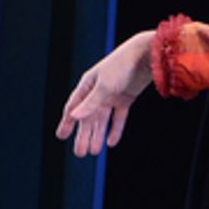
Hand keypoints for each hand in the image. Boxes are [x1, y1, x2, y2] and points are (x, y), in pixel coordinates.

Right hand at [56, 32, 155, 155]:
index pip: (74, 107)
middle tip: (79, 153)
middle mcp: (98, 91)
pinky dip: (115, 129)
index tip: (61, 136)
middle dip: (83, 134)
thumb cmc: (122, 66)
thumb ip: (91, 103)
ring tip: (94, 151)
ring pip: (102, 120)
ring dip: (98, 135)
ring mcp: (112, 95)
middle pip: (88, 117)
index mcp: (88, 85)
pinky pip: (118, 117)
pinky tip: (111, 142)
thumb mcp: (105, 86)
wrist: (147, 56)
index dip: (67, 122)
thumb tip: (74, 117)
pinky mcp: (126, 98)